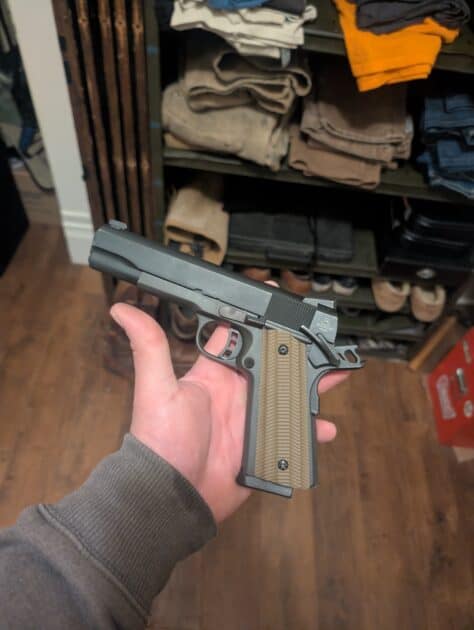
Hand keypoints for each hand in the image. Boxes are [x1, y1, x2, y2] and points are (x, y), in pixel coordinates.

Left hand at [111, 303, 346, 522]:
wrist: (172, 495)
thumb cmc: (160, 442)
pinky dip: (311, 431)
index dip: (258, 317)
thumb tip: (122, 309)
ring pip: (290, 396)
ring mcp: (251, 419)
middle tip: (320, 338)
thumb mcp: (157, 389)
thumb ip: (149, 346)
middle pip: (274, 364)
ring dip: (312, 386)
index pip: (240, 336)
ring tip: (336, 374)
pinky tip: (326, 428)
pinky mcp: (262, 445)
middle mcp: (236, 393)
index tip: (278, 299)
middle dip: (297, 351)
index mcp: (215, 373)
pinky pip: (293, 434)